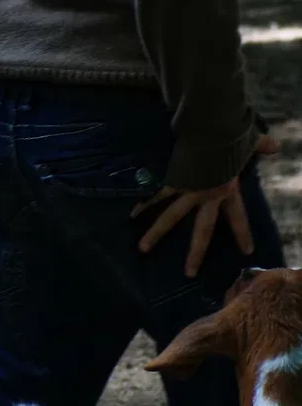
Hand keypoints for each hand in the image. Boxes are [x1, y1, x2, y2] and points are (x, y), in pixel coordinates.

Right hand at [132, 135, 277, 277]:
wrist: (210, 132)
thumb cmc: (231, 138)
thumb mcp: (249, 144)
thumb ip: (260, 146)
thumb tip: (274, 145)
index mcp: (228, 190)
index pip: (238, 217)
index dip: (242, 234)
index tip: (247, 251)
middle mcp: (207, 197)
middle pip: (202, 231)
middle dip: (196, 253)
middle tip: (188, 273)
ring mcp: (187, 191)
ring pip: (170, 218)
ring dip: (156, 234)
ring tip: (142, 248)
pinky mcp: (172, 181)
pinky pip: (157, 194)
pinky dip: (144, 202)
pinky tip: (132, 213)